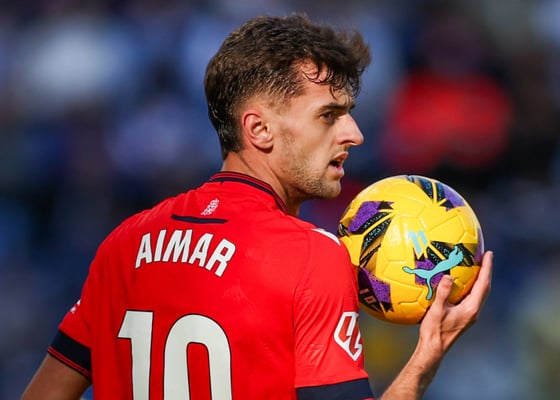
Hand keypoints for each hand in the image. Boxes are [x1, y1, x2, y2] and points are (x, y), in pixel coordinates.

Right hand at [378, 251, 492, 399]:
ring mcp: (469, 314)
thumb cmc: (434, 330)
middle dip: (486, 271)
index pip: (483, 284)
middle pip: (485, 287)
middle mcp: (474, 311)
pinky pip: (471, 297)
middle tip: (485, 256)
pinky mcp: (464, 316)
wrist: (434, 348)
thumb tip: (448, 276)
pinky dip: (470, 286)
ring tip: (476, 265)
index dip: (487, 268)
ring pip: (479, 293)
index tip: (489, 254)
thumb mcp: (437, 310)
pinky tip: (461, 282)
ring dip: (480, 278)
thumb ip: (443, 293)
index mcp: (471, 308)